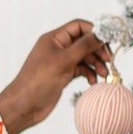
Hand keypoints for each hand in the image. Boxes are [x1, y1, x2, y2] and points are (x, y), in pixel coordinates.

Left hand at [0, 19, 113, 133]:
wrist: (23, 107)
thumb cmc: (37, 82)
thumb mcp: (63, 61)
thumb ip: (84, 46)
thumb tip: (101, 34)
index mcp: (54, 38)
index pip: (79, 26)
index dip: (95, 32)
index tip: (107, 41)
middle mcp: (58, 48)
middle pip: (84, 42)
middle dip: (98, 50)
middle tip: (109, 60)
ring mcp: (60, 62)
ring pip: (84, 57)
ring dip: (95, 64)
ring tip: (103, 74)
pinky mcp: (62, 75)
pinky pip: (80, 70)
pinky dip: (89, 74)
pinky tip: (93, 81)